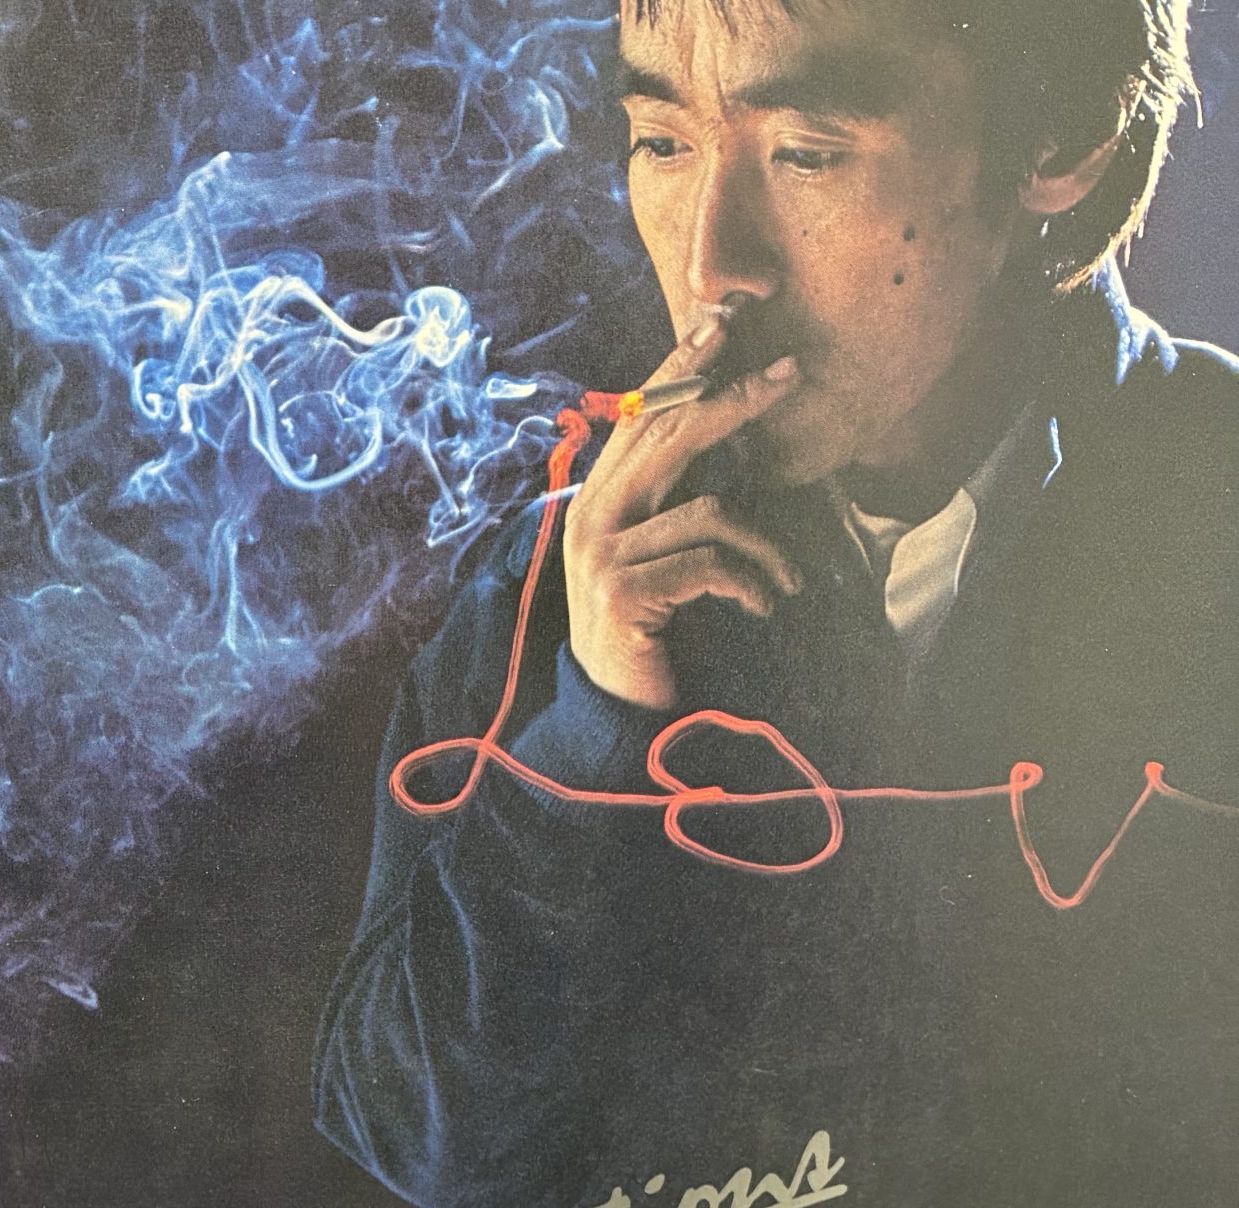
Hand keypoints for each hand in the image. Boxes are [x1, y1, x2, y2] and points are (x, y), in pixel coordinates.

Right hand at [562, 306, 802, 711]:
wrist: (613, 711)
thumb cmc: (648, 631)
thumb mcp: (655, 554)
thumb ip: (668, 500)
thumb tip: (714, 430)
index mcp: (597, 500)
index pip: (641, 415)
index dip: (682, 365)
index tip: (725, 322)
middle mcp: (591, 518)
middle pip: (670, 434)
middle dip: (735, 398)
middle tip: (790, 372)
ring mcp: (600, 555)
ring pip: (706, 508)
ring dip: (764, 547)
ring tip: (788, 579)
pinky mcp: (621, 593)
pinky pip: (707, 562)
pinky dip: (749, 582)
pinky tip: (763, 605)